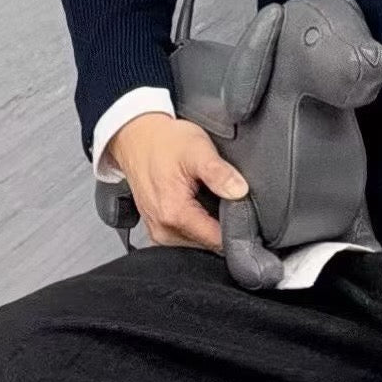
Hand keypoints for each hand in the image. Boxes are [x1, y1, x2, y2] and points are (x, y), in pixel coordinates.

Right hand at [108, 113, 248, 253]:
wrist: (137, 138)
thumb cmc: (165, 142)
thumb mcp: (198, 149)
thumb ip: (220, 173)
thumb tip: (240, 191)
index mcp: (174, 214)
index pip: (218, 240)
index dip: (237, 226)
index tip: (243, 209)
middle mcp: (164, 231)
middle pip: (209, 244)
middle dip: (223, 225)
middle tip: (225, 196)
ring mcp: (158, 233)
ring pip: (199, 242)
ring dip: (210, 225)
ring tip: (211, 197)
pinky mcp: (157, 230)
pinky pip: (186, 237)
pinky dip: (197, 224)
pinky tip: (199, 203)